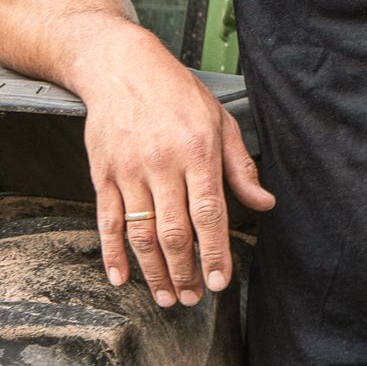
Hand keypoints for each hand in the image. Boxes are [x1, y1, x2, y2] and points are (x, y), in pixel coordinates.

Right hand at [78, 33, 274, 307]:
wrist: (122, 68)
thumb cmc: (178, 94)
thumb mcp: (221, 121)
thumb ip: (240, 167)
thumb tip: (265, 202)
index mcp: (198, 151)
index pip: (210, 213)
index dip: (215, 252)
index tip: (221, 281)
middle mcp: (162, 164)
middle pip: (174, 231)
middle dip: (185, 272)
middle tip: (194, 298)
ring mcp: (128, 171)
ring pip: (141, 233)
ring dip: (154, 271)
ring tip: (167, 296)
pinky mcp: (102, 174)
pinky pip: (106, 221)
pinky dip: (112, 254)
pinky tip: (121, 277)